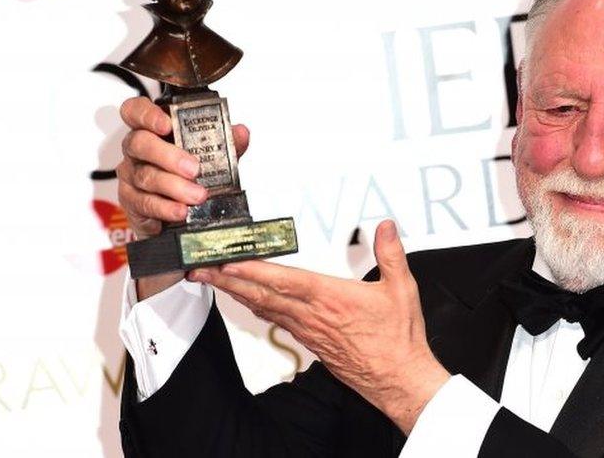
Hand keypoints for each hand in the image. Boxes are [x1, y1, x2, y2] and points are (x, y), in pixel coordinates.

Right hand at [116, 96, 249, 298]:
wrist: (178, 212)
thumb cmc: (190, 176)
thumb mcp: (211, 156)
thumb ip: (225, 143)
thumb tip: (240, 133)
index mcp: (153, 132)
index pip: (136, 111)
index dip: (147, 114)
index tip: (166, 123)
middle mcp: (138, 151)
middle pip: (139, 143)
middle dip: (168, 156)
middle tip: (194, 169)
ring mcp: (131, 175)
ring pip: (145, 176)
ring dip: (173, 187)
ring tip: (196, 196)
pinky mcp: (131, 202)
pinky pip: (143, 204)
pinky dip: (164, 208)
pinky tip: (179, 211)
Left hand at [189, 220, 449, 434]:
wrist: (398, 377)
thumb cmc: (398, 337)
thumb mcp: (402, 289)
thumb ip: (392, 254)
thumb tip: (386, 226)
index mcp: (333, 298)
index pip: (285, 281)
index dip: (254, 271)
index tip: (228, 262)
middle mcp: (314, 315)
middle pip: (263, 295)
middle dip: (228, 281)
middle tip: (200, 269)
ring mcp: (309, 331)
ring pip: (265, 309)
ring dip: (237, 293)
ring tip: (213, 280)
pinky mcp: (311, 342)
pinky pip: (277, 320)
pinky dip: (258, 308)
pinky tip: (249, 301)